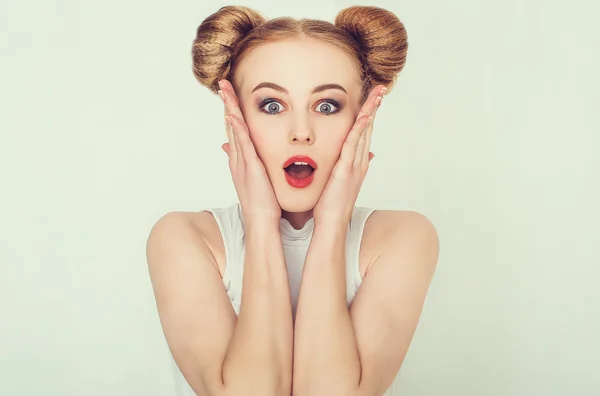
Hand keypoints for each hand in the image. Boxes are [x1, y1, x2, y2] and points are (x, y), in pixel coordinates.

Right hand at [218, 79, 281, 226]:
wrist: (262, 220)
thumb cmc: (262, 202)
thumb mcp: (255, 179)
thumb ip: (250, 165)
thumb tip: (244, 155)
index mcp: (241, 160)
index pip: (235, 130)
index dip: (232, 111)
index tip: (230, 95)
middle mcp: (237, 158)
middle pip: (230, 125)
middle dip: (227, 104)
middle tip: (222, 84)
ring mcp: (242, 162)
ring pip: (233, 130)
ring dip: (229, 109)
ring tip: (225, 90)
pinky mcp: (249, 167)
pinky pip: (242, 144)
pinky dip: (237, 128)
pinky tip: (233, 114)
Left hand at [312, 85, 385, 225]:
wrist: (331, 223)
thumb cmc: (331, 205)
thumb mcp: (342, 181)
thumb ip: (350, 166)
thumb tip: (367, 155)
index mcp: (357, 163)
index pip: (364, 133)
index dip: (369, 114)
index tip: (373, 98)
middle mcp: (360, 161)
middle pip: (369, 128)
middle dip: (374, 108)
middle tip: (381, 89)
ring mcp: (355, 165)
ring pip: (364, 133)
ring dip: (370, 112)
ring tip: (377, 95)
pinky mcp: (346, 169)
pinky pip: (353, 145)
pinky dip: (359, 130)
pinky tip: (363, 116)